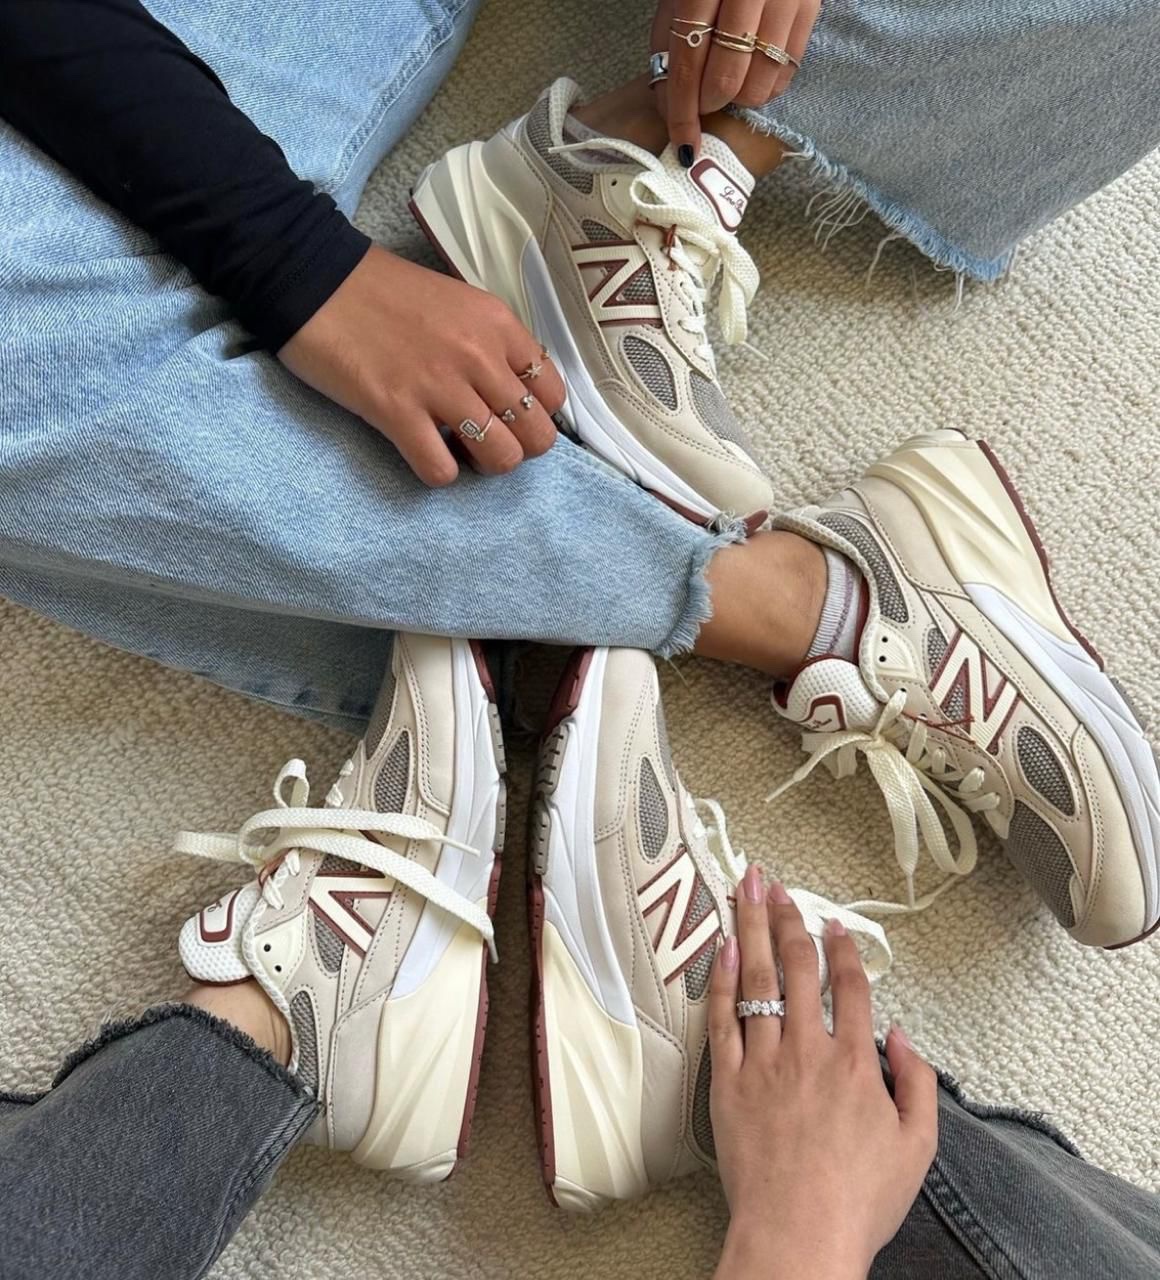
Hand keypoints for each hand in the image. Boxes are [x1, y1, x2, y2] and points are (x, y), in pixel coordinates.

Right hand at [279, 246, 564, 485]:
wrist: (313, 279)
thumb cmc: (382, 291)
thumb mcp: (457, 303)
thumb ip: (490, 342)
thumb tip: (511, 390)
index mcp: (498, 325)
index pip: (553, 393)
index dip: (536, 414)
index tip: (509, 415)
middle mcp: (478, 356)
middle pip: (536, 435)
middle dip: (516, 448)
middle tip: (485, 440)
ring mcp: (439, 386)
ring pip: (500, 458)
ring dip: (481, 465)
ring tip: (457, 450)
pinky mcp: (396, 412)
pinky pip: (441, 471)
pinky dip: (437, 473)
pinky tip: (423, 453)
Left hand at [651, 0, 820, 158]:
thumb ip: (670, 38)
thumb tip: (669, 102)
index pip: (688, 61)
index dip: (682, 110)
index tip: (683, 142)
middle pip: (726, 77)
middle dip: (711, 104)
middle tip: (706, 103)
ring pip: (760, 81)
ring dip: (741, 100)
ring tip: (731, 87)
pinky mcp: (810, 6)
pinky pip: (788, 70)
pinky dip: (769, 89)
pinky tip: (756, 80)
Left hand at [709, 867, 937, 1279]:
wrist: (798, 1237)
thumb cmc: (857, 1201)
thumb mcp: (917, 1146)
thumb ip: (919, 1082)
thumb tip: (902, 1035)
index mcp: (856, 1063)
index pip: (851, 986)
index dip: (844, 948)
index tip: (836, 923)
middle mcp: (809, 1050)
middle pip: (798, 967)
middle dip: (789, 918)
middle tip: (777, 884)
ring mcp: (764, 1063)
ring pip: (758, 979)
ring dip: (753, 928)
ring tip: (747, 891)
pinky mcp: (728, 1083)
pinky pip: (722, 1018)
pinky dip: (722, 979)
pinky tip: (723, 948)